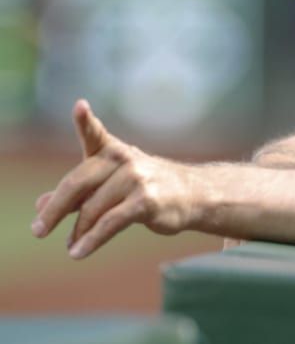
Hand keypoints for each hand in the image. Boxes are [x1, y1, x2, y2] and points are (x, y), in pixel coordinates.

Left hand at [31, 99, 194, 258]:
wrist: (192, 194)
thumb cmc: (147, 186)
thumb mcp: (110, 183)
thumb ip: (77, 191)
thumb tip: (41, 204)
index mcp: (113, 151)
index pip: (95, 133)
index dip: (86, 120)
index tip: (80, 107)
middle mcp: (124, 159)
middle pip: (78, 183)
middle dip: (55, 209)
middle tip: (38, 230)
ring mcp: (136, 179)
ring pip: (92, 208)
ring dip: (78, 231)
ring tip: (71, 246)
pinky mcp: (146, 201)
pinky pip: (110, 222)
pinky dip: (91, 240)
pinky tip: (79, 252)